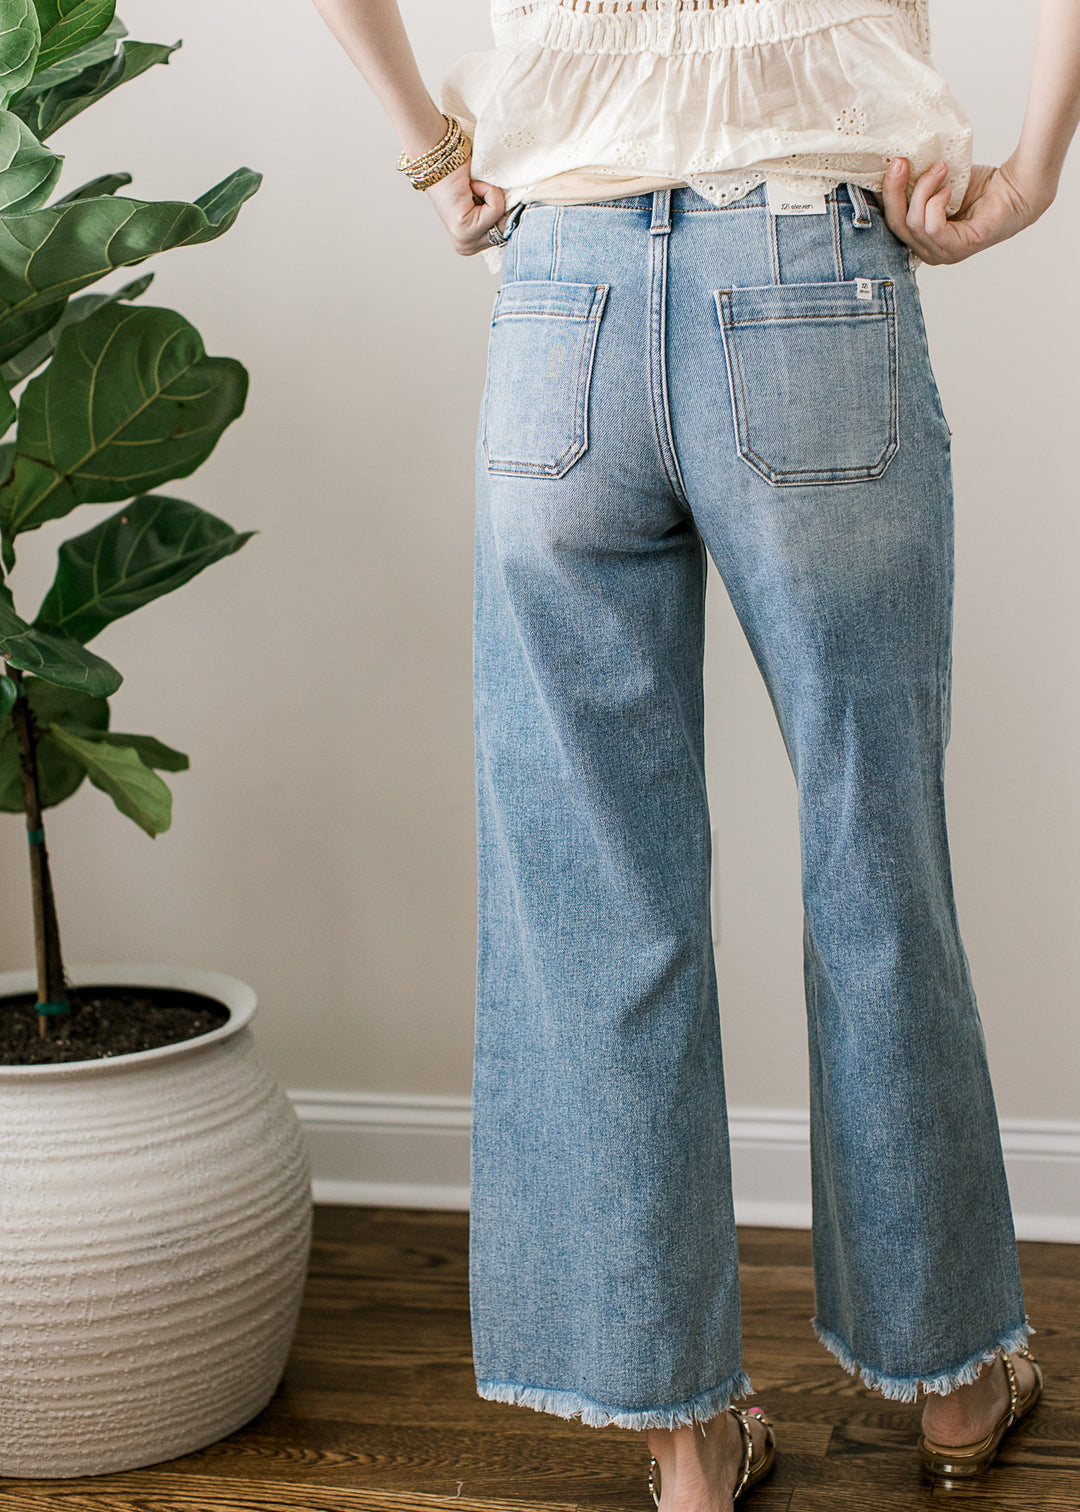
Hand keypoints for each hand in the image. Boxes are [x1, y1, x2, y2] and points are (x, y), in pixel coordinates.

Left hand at [426, 161, 505, 255]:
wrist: (441, 158)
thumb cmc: (463, 173)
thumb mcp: (488, 200)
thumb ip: (504, 211)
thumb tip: (527, 210)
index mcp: (472, 243)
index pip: (506, 232)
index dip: (505, 209)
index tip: (492, 195)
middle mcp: (467, 247)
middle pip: (507, 228)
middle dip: (499, 205)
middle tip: (479, 189)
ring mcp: (465, 243)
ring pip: (503, 219)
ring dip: (493, 197)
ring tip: (474, 188)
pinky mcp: (464, 231)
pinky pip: (496, 209)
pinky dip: (488, 191)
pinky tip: (471, 186)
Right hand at [881, 156, 1055, 264]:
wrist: (1018, 187)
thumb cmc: (980, 187)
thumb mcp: (937, 183)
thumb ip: (914, 184)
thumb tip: (889, 164)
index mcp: (919, 238)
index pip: (889, 221)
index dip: (885, 195)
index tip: (892, 164)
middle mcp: (928, 251)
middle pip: (895, 225)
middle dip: (894, 190)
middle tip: (901, 162)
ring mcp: (944, 253)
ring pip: (913, 224)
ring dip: (923, 190)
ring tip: (941, 169)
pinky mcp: (960, 248)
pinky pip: (932, 227)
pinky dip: (936, 204)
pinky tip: (949, 191)